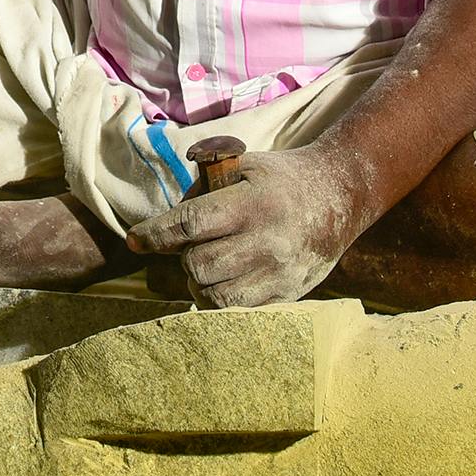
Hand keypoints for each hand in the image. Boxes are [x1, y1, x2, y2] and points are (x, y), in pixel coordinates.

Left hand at [125, 143, 366, 308]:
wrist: (341, 196)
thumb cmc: (280, 178)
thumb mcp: (242, 164)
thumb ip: (202, 186)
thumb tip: (165, 221)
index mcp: (252, 204)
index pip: (190, 224)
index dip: (155, 234)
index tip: (134, 240)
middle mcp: (268, 241)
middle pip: (198, 265)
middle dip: (184, 257)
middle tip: (191, 246)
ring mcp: (280, 273)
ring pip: (215, 296)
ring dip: (199, 282)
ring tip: (207, 265)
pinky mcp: (288, 294)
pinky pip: (239, 312)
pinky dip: (219, 301)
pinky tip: (222, 282)